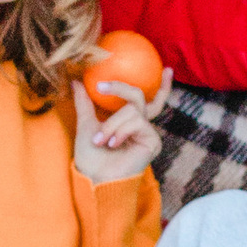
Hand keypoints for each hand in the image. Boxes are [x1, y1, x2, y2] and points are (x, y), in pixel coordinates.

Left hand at [71, 67, 171, 183]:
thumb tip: (77, 81)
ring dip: (111, 124)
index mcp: (129, 121)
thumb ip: (85, 102)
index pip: (148, 100)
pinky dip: (121, 131)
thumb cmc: (91, 157)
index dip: (162, 86)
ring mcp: (147, 133)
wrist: (95, 178)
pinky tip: (113, 145)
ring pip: (131, 110)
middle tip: (102, 87)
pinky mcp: (152, 141)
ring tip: (100, 140)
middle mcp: (140, 125)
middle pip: (138, 96)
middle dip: (120, 89)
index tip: (168, 69)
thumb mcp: (85, 124)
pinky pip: (137, 122)